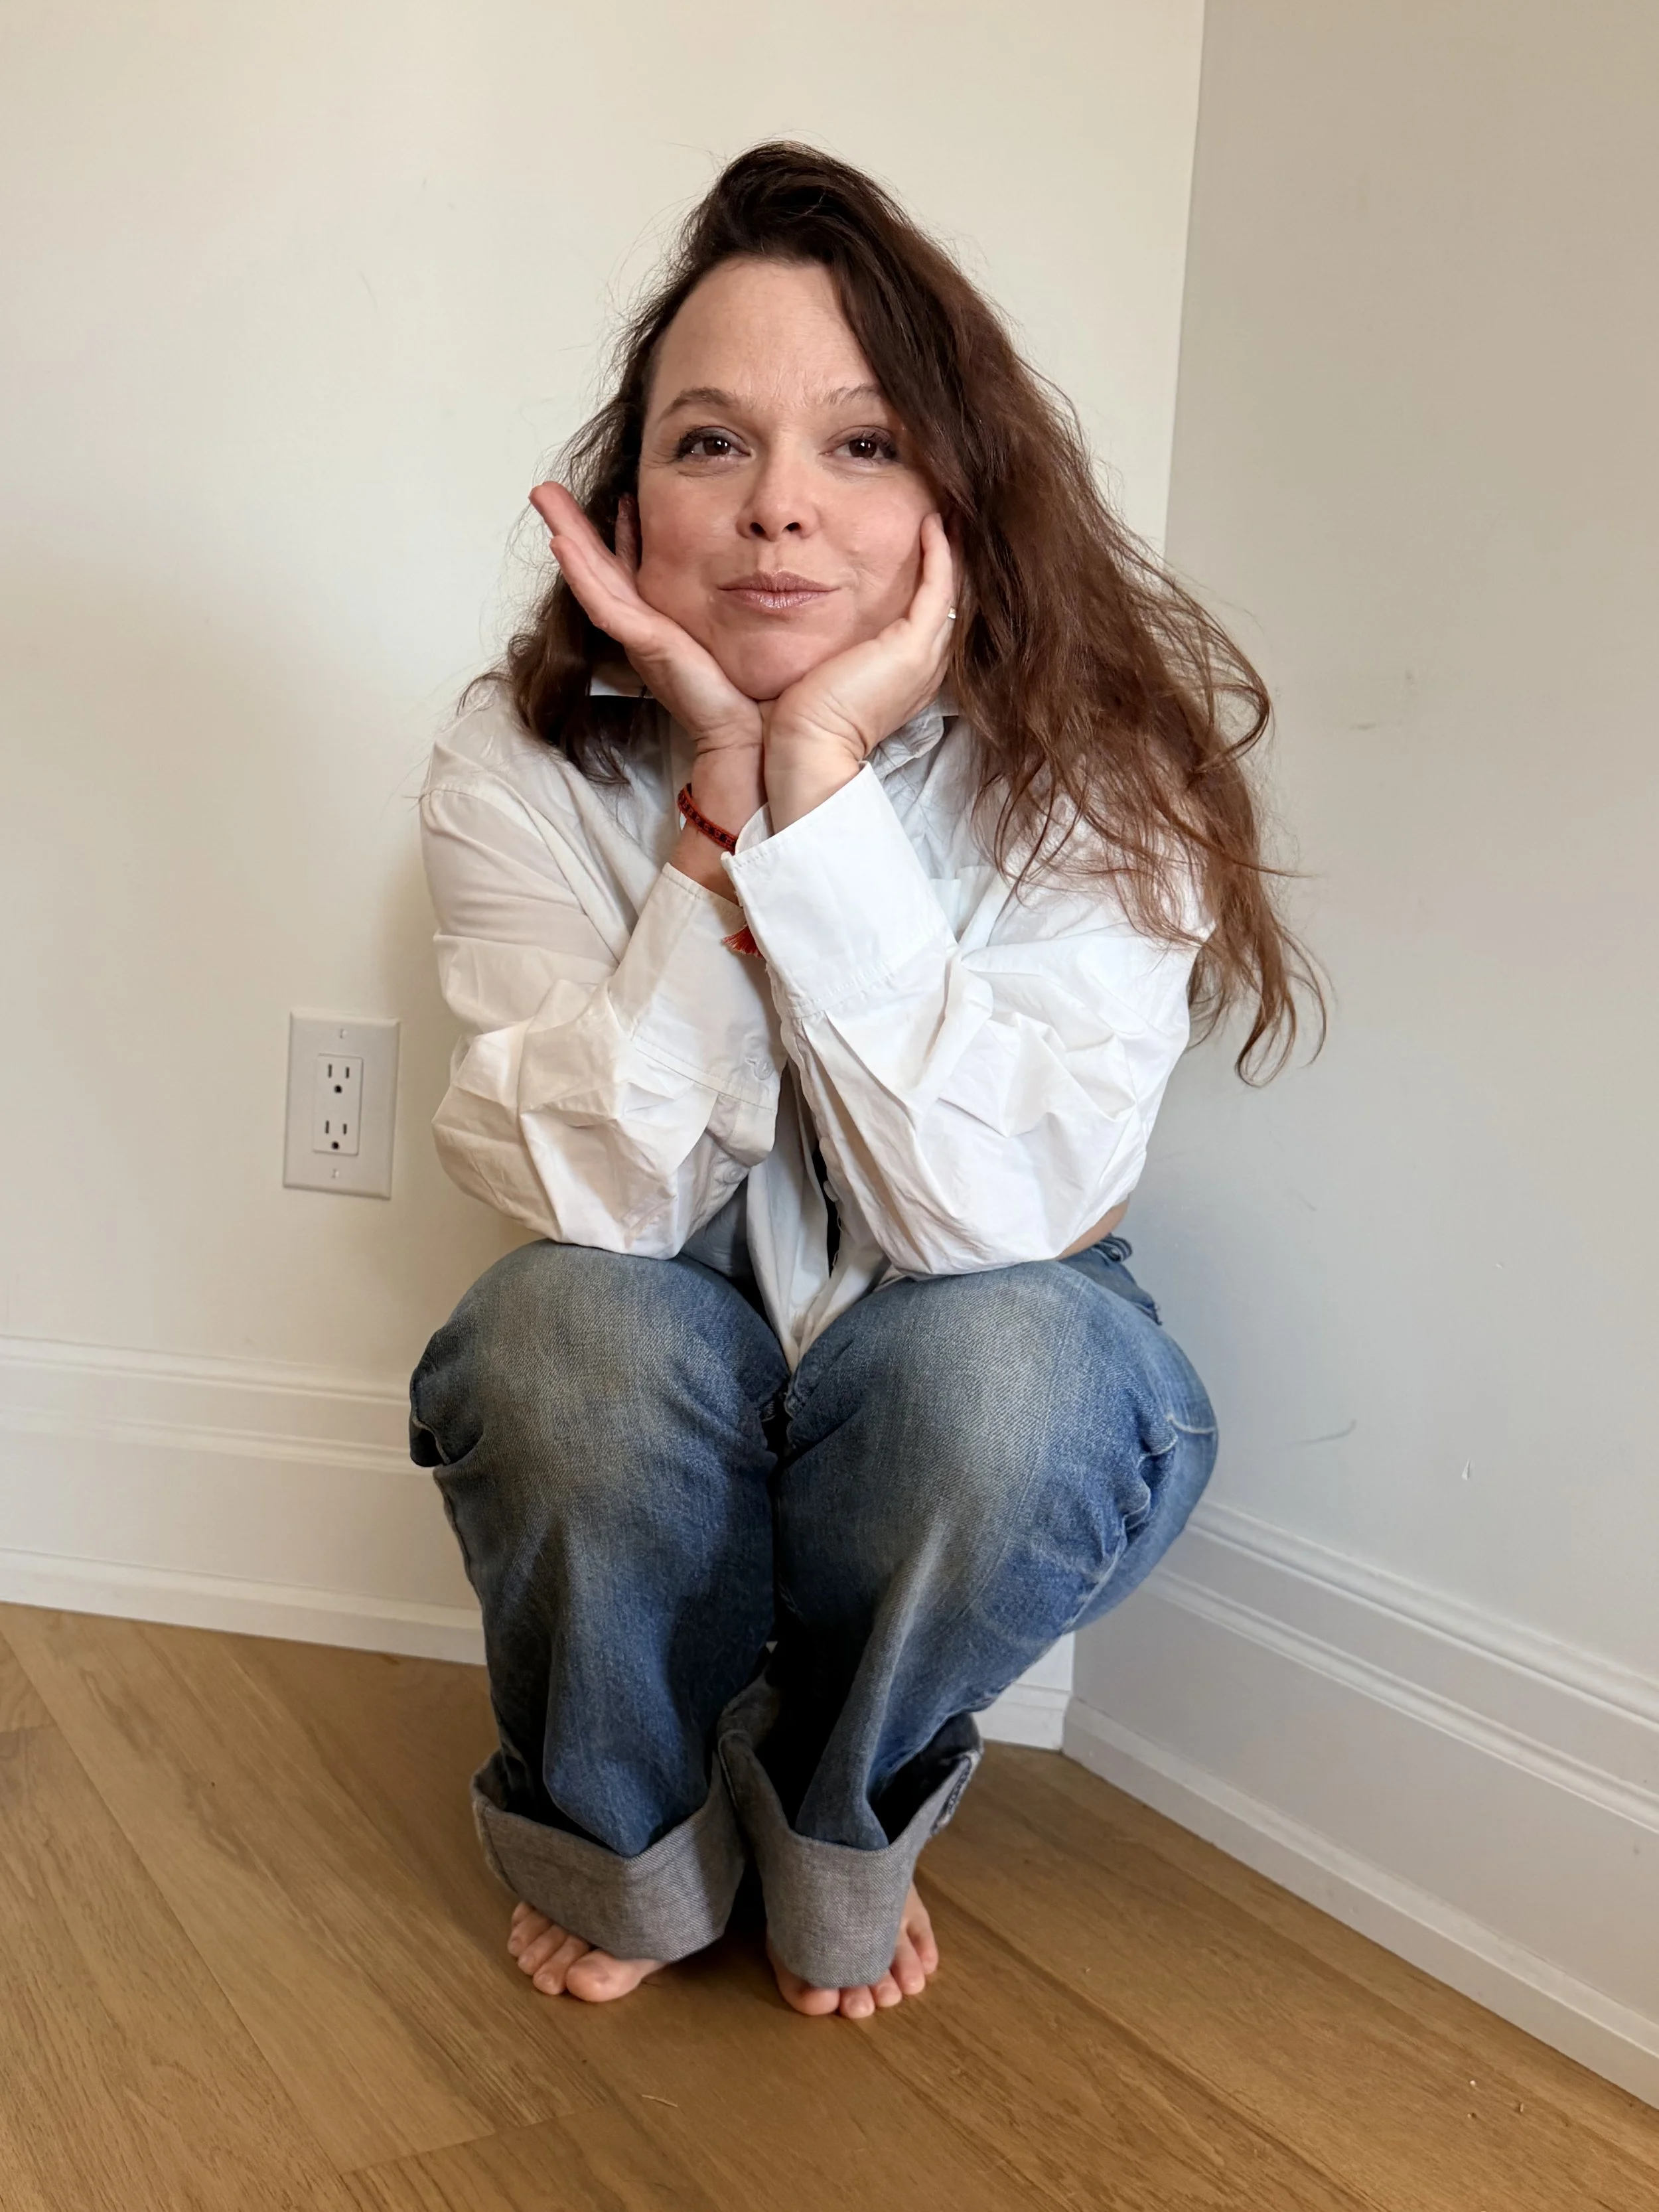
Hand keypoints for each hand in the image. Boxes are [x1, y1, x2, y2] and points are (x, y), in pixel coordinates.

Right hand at [529, 483, 762, 759]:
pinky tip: (563, 544)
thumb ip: (724, 604)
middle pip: (597, 566)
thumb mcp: (727, 630)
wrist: (743, 730)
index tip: (622, 496)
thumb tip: (747, 574)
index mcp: (657, 622)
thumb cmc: (741, 689)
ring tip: (543, 496)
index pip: (630, 568)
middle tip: (545, 489)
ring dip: (566, 535)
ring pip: (591, 577)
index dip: (620, 533)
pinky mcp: (643, 644)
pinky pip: (605, 605)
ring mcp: (638, 635)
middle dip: (571, 525)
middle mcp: (640, 626)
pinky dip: (582, 575)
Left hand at [763, 513, 955, 827]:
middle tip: (943, 516)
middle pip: (948, 601)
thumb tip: (799, 619)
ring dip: (950, 548)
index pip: (926, 617)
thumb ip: (825, 647)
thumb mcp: (820, 674)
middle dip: (948, 558)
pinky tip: (931, 522)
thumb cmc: (800, 720)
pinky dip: (939, 553)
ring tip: (943, 511)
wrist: (806, 747)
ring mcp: (924, 657)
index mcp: (903, 675)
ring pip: (952, 590)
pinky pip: (939, 587)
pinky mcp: (914, 646)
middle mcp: (923, 666)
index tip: (919, 540)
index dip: (929, 578)